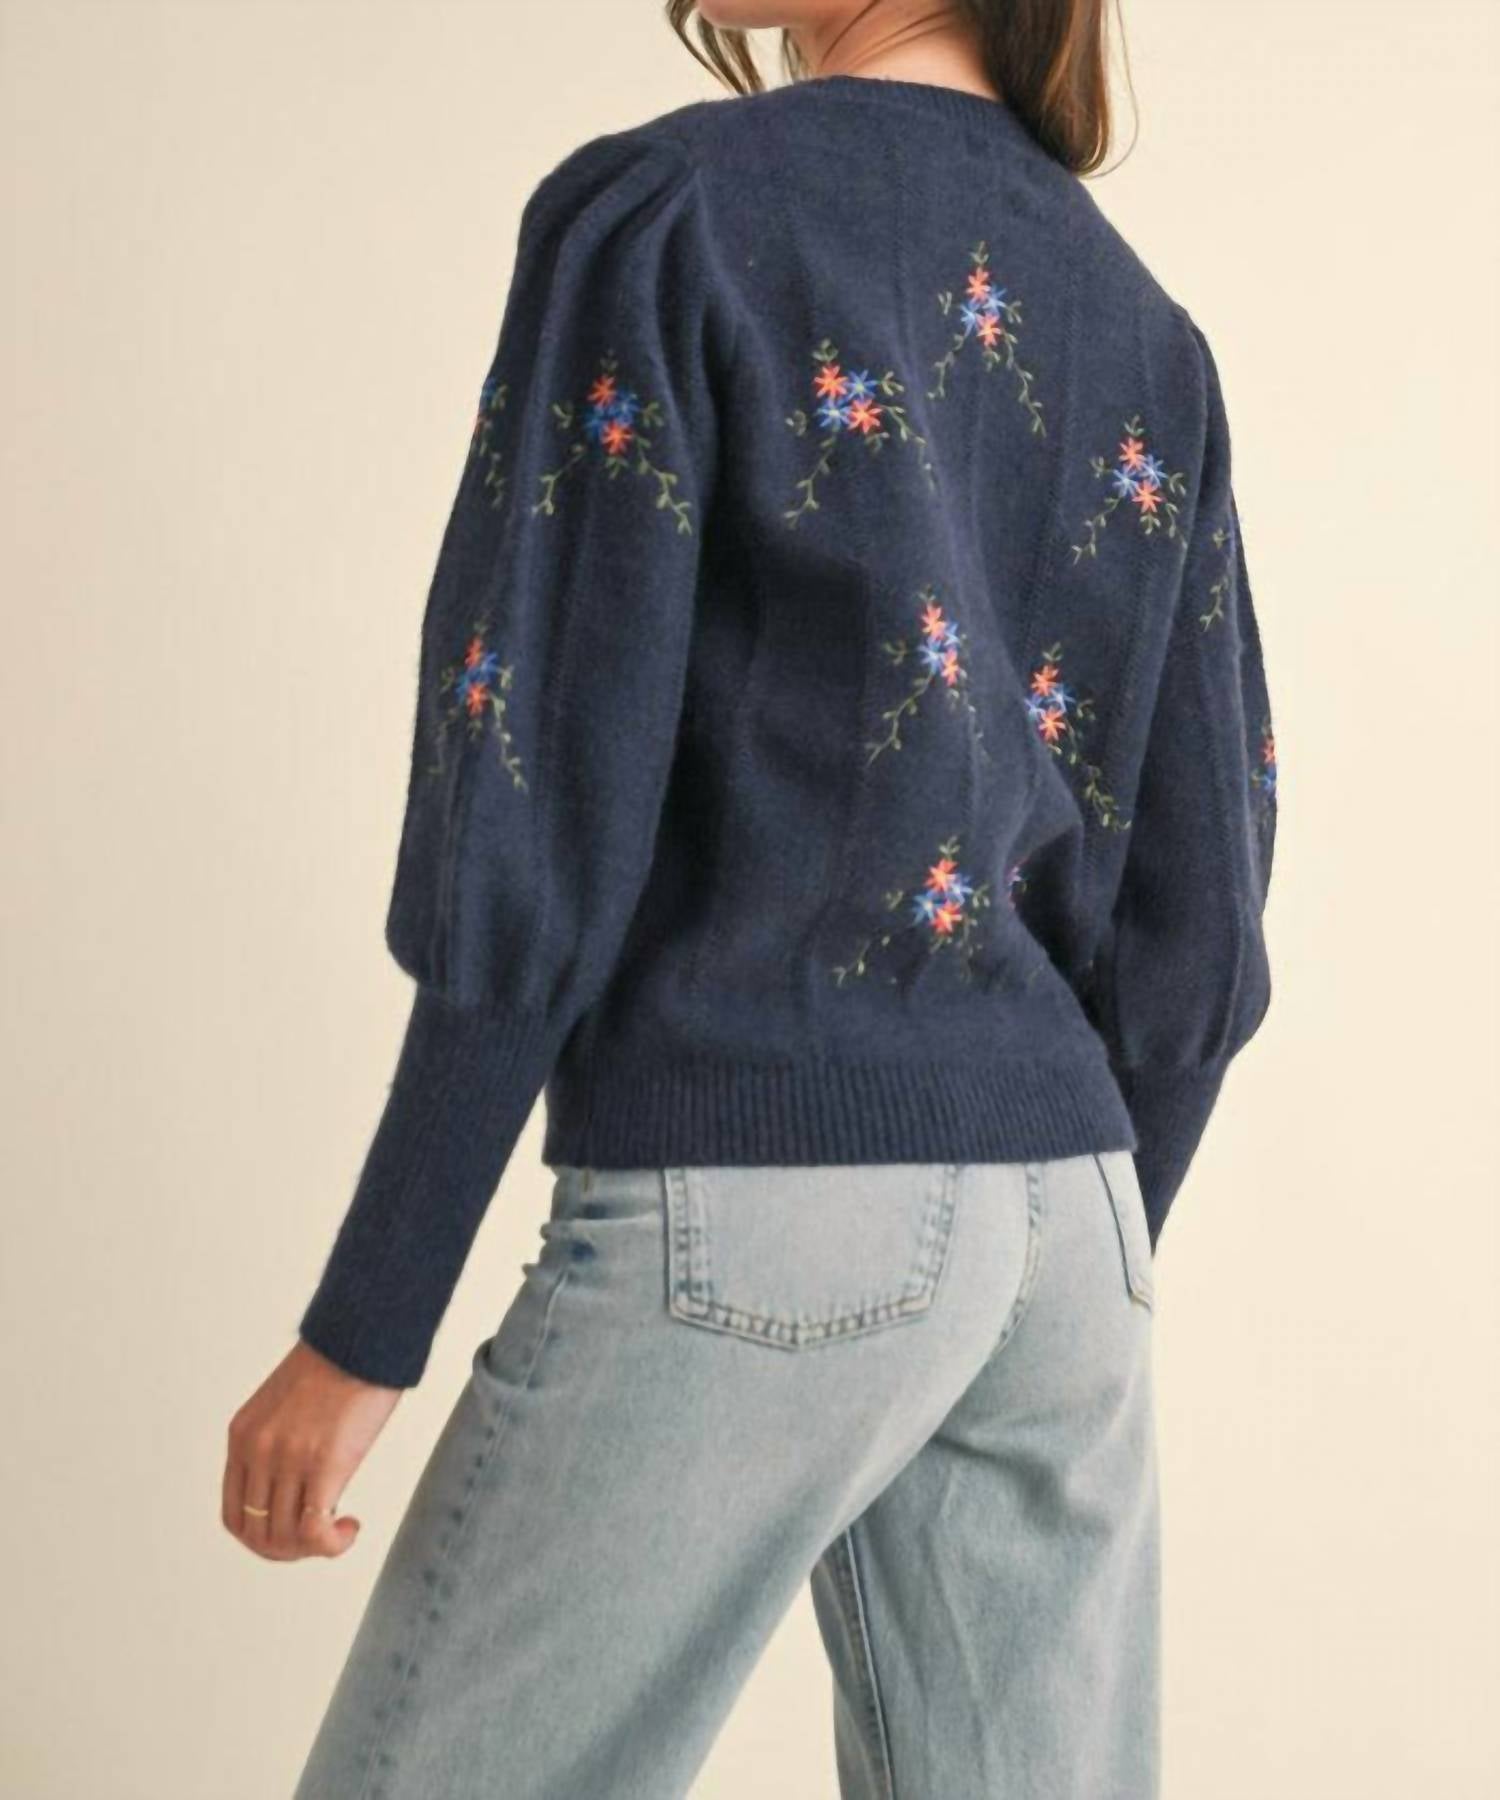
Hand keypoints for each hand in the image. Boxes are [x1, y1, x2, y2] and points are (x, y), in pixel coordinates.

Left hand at [222, 1340, 401, 1560]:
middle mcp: (258, 1451)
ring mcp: (289, 1459)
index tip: (293, 1532)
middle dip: (289, 1549)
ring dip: (314, 1547)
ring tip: (340, 1529)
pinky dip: (331, 1545)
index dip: (263, 1536)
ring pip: (285, 1538)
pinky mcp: (325, 1464)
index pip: (234, 1514)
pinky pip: (314, 1531)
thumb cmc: (336, 1363)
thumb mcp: (283, 1403)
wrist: (362, 1334)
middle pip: (258, 1533)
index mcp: (243, 1436)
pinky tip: (350, 1527)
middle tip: (321, 1538)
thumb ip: (277, 1442)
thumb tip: (294, 1485)